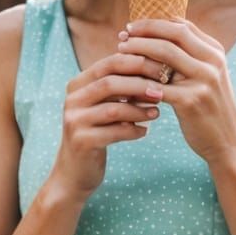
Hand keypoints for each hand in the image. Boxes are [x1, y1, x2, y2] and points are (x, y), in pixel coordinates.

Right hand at [50, 47, 168, 198]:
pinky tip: (144, 131)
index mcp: (78, 85)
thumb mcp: (106, 106)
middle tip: (163, 89)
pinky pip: (114, 132)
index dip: (137, 63)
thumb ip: (123, 89)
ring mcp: (74, 121)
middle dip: (140, 84)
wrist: (74, 172)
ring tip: (157, 112)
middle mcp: (72, 100)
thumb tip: (158, 70)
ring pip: (113, 109)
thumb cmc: (97, 132)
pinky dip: (133, 130)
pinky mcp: (81, 142)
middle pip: (109, 83)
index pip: (109, 63)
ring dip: (139, 110)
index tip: (161, 68)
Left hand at [117, 18, 235, 165]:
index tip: (132, 26)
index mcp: (215, 52)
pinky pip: (158, 85)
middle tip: (122, 35)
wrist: (229, 143)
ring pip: (165, 54)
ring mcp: (204, 80)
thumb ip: (189, 57)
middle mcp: (212, 61)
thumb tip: (154, 37)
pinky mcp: (192, 100)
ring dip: (138, 50)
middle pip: (173, 34)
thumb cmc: (210, 108)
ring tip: (120, 52)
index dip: (154, 22)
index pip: (181, 25)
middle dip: (144, 31)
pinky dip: (138, 81)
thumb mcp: (207, 77)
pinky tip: (124, 83)